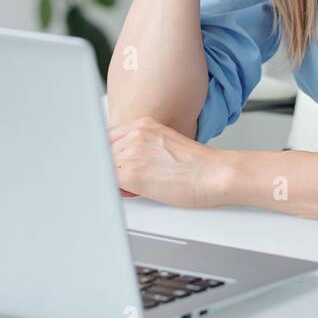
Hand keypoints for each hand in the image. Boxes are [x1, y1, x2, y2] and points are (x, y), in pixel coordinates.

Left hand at [108, 116, 231, 207]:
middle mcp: (135, 133)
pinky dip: (115, 191)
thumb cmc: (198, 166)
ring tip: (140, 187)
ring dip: (113, 179)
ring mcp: (132, 151)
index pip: (109, 137)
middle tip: (129, 181)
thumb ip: (141, 148)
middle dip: (110, 167)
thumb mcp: (166, 145)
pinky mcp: (131, 173)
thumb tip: (125, 165)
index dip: (109, 154)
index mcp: (144, 124)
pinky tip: (136, 193)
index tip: (111, 164)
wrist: (215, 174)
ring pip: (103, 167)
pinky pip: (107, 183)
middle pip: (102, 152)